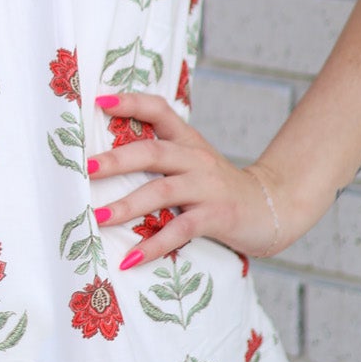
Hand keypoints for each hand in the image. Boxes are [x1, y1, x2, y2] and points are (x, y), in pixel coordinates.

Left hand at [86, 91, 288, 267]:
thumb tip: (107, 161)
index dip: (130, 102)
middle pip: (152, 151)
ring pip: (161, 191)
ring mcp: (207, 187)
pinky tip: (131, 258)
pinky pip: (180, 229)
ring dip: (127, 206)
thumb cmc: (219, 188)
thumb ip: (161, 157)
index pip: (159, 110)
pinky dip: (154, 245)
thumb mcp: (193, 163)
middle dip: (117, 159)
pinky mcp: (216, 215)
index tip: (99, 102)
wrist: (272, 207)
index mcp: (188, 140)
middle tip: (88, 168)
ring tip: (99, 218)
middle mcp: (196, 158)